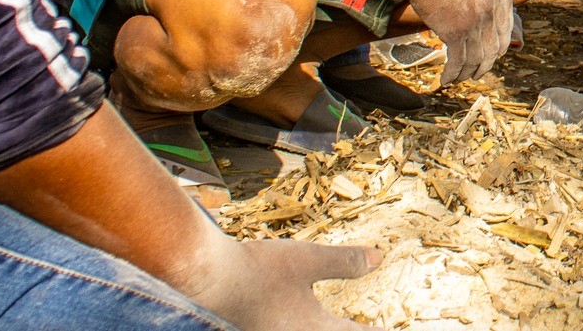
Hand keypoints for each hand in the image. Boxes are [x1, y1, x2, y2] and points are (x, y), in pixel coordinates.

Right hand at [186, 238, 378, 329]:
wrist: (202, 281)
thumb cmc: (255, 270)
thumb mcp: (306, 260)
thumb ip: (344, 262)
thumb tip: (380, 258)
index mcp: (315, 330)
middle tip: (366, 325)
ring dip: (332, 329)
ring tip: (337, 322)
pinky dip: (306, 329)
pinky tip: (304, 322)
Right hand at [407, 0, 512, 83]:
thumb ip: (472, 1)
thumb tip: (465, 18)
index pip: (504, 32)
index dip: (497, 49)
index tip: (490, 58)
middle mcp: (489, 14)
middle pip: (492, 49)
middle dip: (483, 65)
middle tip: (475, 74)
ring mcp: (474, 24)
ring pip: (475, 59)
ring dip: (466, 74)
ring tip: (457, 80)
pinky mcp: (456, 33)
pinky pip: (458, 61)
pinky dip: (452, 74)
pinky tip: (445, 80)